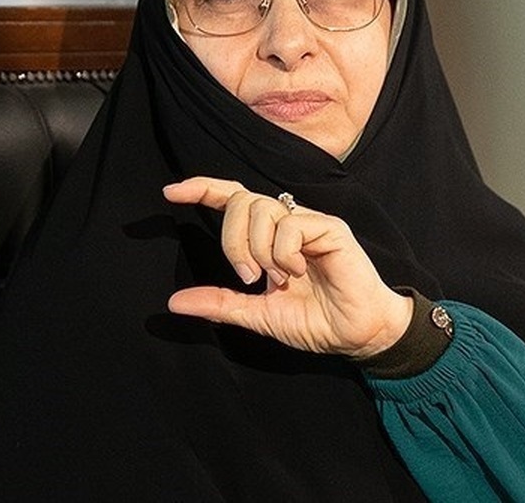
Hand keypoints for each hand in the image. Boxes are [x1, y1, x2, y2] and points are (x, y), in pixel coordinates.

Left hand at [163, 176, 412, 358]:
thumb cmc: (315, 321)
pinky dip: (285, 253)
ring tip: (279, 278)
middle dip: (233, 241)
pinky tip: (299, 272)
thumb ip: (220, 304)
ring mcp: (310, 222)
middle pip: (242, 202)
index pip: (234, 199)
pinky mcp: (330, 228)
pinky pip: (290, 225)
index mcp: (269, 237)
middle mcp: (288, 222)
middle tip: (248, 276)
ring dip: (260, 251)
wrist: (355, 335)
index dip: (202, 189)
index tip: (170, 193)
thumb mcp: (257, 315)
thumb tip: (175, 303)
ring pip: (263, 210)